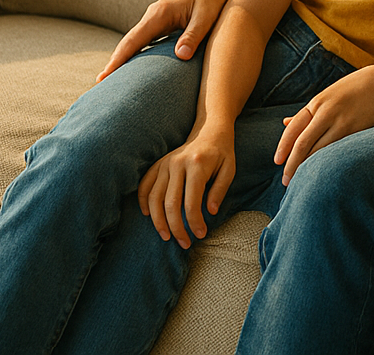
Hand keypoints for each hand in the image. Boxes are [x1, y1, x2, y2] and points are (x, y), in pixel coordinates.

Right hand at [98, 0, 231, 80]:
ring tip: (115, 80)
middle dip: (115, 62)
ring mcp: (158, 18)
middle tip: (100, 85)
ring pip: (137, 41)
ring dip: (126, 58)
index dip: (117, 60)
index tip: (103, 77)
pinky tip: (139, 66)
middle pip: (129, 42)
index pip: (132, 41)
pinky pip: (147, 40)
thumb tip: (180, 56)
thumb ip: (193, 35)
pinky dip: (139, 52)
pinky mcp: (165, 21)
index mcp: (159, 14)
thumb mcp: (206, 16)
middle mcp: (154, 16)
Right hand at [139, 125, 235, 248]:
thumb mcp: (229, 169)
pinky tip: (148, 216)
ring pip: (154, 198)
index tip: (200, 235)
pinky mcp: (158, 164)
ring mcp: (165, 164)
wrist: (209, 130)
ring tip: (166, 236)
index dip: (194, 222)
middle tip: (184, 243)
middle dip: (176, 227)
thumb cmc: (222, 152)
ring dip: (158, 221)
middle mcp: (177, 164)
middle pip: (170, 203)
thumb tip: (209, 212)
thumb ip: (220, 190)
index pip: (192, 201)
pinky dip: (143, 202)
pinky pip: (144, 185)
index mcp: (197, 165)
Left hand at [274, 67, 373, 183]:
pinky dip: (327, 162)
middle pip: (303, 143)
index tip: (277, 162)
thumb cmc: (350, 90)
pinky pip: (337, 150)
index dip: (283, 147)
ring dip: (309, 167)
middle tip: (286, 181)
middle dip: (292, 164)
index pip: (293, 129)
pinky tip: (323, 172)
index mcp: (316, 104)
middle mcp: (326, 113)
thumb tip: (284, 123)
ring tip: (301, 180)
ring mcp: (341, 122)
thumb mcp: (325, 97)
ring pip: (319, 150)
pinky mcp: (356, 130)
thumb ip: (307, 113)